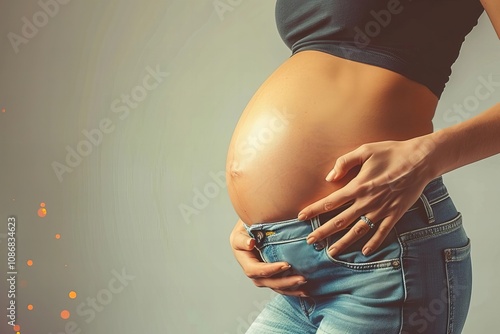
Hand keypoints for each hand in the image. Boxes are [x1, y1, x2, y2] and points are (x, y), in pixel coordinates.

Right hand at [230, 219, 308, 296]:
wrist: (251, 229)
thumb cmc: (246, 228)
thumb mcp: (241, 231)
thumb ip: (242, 238)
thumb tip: (250, 244)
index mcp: (245, 261)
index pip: (255, 270)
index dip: (270, 270)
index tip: (286, 265)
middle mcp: (253, 272)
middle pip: (268, 282)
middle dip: (285, 282)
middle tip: (301, 278)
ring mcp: (263, 276)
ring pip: (276, 287)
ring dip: (291, 289)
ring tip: (305, 287)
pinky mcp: (272, 276)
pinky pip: (282, 286)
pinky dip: (293, 289)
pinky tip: (305, 290)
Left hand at [298, 136, 438, 256]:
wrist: (421, 160)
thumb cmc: (391, 152)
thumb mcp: (365, 150)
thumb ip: (344, 163)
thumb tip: (329, 178)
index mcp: (358, 186)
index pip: (330, 202)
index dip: (314, 210)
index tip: (301, 217)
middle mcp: (367, 202)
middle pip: (340, 221)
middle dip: (323, 232)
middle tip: (310, 241)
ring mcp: (381, 210)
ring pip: (358, 231)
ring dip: (343, 243)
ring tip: (331, 252)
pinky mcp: (395, 214)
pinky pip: (382, 232)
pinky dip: (373, 243)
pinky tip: (364, 252)